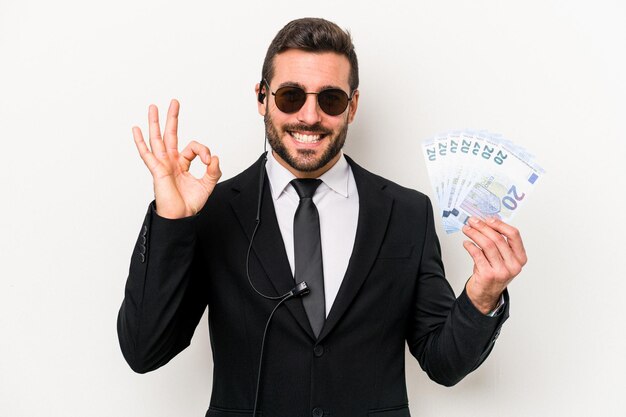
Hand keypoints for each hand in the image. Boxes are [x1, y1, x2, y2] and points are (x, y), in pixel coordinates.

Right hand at [132, 99, 220, 218]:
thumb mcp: (208, 184)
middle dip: (172, 118)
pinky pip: (147, 154)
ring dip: (155, 122)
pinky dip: (141, 142)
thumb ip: (213, 170)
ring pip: (157, 139)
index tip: (209, 160)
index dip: (203, 150)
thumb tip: (214, 157)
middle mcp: (171, 162)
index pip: (193, 147)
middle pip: (170, 135)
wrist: (181, 217)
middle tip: (174, 102)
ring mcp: (162, 165)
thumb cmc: (189, 204)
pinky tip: (136, 129)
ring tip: (153, 107)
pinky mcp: (157, 170)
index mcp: (182, 164)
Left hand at [462, 217, 526, 313]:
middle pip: (498, 238)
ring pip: (487, 245)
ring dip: (474, 234)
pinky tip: (466, 243)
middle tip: (472, 221)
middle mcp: (513, 265)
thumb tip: (486, 222)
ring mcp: (502, 271)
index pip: (514, 235)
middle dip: (482, 227)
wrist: (486, 295)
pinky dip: (470, 246)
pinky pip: (477, 254)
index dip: (500, 225)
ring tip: (467, 230)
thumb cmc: (494, 273)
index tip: (488, 219)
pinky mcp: (488, 275)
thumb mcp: (502, 258)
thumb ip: (499, 243)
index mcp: (520, 258)